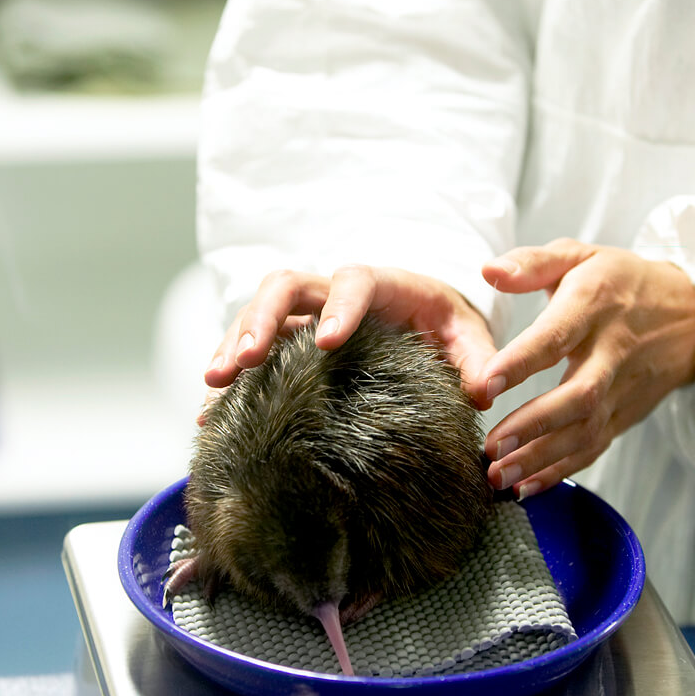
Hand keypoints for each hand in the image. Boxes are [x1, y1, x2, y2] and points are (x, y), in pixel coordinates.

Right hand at [201, 265, 497, 419]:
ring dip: (234, 344)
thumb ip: (477, 360)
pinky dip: (230, 374)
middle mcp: (332, 292)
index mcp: (381, 284)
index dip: (339, 307)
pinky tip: (209, 412)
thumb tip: (485, 391)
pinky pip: (249, 347)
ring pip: (257, 313)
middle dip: (262, 320)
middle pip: (286, 286)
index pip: (353, 282)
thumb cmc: (446, 325)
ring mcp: (303, 313)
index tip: (327, 341)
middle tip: (246, 360)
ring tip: (215, 385)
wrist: (423, 318)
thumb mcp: (468, 337)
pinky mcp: (285, 339)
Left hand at [479, 238, 694, 497]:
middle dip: (533, 426)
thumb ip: (531, 262)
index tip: (485, 384)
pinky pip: (595, 448)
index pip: (557, 336)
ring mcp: (623, 388)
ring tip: (498, 477)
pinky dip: (562, 472)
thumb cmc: (620, 280)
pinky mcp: (626, 414)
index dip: (522, 361)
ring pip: (586, 431)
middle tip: (491, 448)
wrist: (692, 313)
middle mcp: (612, 351)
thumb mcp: (580, 256)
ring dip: (542, 459)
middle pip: (578, 395)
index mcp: (594, 305)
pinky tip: (526, 488)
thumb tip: (487, 270)